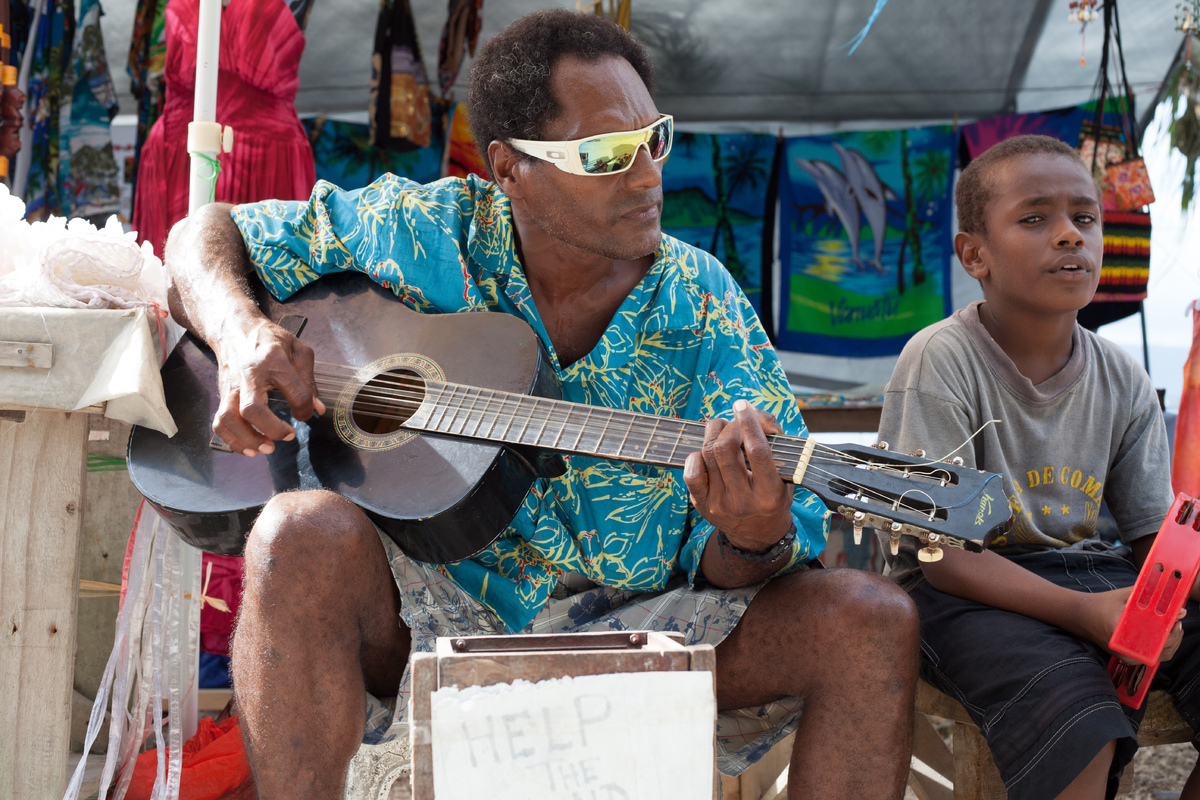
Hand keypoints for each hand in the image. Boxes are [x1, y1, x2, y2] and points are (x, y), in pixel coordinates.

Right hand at [212, 318, 325, 456]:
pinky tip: (248, 448)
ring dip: (247, 439)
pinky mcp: (223, 396)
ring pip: (229, 419)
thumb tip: (318, 409)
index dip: (305, 408)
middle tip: (288, 436)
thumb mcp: (298, 351)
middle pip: (252, 409)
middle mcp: (249, 375)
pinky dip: (230, 440)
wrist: (235, 329)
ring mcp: (232, 387)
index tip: (307, 413)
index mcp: (274, 360)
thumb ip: (309, 380)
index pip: (295, 391)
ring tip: (266, 448)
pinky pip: (219, 423)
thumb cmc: (270, 340)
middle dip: (272, 429)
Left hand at [683, 399, 792, 550]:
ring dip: (713, 432)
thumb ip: (777, 448)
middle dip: (730, 426)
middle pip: (726, 450)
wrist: (758, 535)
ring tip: (722, 427)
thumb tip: (757, 416)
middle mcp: (743, 501)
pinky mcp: (703, 505)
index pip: (758, 451)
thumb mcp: (787, 478)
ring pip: (707, 455)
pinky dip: (696, 455)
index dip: (750, 423)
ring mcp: (720, 504)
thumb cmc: (774, 499)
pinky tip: (705, 451)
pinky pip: (691, 474)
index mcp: (770, 494)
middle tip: (735, 419)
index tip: (744, 406)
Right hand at [1083, 587, 1184, 663]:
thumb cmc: (1102, 604)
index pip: (1158, 641)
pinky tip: (1162, 633)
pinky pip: (1154, 656)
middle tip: (1176, 621)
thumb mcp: (1125, 596)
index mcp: (1124, 636)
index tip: (1176, 619)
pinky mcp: (1129, 659)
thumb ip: (1151, 598)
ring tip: (1171, 626)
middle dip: (1175, 636)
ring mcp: (1128, 657)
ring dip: (1171, 642)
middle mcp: (1127, 652)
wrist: (1082, 616)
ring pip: (1162, 656)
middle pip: (1164, 651)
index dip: (1172, 631)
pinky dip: (1163, 646)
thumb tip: (1180, 610)